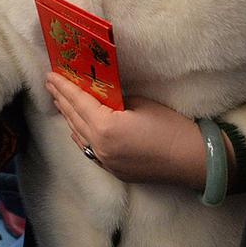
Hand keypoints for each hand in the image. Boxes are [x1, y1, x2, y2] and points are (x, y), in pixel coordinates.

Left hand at [45, 72, 204, 187]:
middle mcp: (100, 147)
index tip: (50, 76)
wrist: (194, 161)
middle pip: (74, 118)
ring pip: (79, 135)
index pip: (78, 102)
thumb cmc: (171, 128)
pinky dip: (80, 135)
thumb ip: (116, 100)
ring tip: (60, 101)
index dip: (64, 87)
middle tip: (50, 84)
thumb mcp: (140, 104)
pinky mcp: (114, 170)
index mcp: (105, 128)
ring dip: (69, 117)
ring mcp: (105, 161)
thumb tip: (103, 98)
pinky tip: (76, 127)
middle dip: (61, 100)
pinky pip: (89, 149)